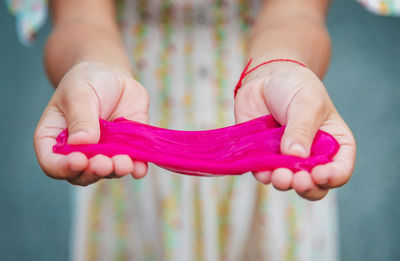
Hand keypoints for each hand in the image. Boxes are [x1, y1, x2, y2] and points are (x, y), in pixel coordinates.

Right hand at [34, 62, 148, 185]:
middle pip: (81, 174)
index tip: (78, 161)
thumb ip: (80, 117)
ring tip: (124, 163)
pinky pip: (132, 165)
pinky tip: (140, 168)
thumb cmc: (87, 81)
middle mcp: (78, 152)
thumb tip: (82, 142)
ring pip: (107, 172)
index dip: (63, 167)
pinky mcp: (127, 150)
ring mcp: (103, 154)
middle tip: (103, 163)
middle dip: (93, 172)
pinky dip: (137, 169)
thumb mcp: (79, 93)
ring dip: (115, 171)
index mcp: (55, 139)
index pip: (52, 162)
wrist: (114, 77)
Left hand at [234, 61, 355, 200]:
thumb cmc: (295, 86)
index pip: (340, 169)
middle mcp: (312, 157)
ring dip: (285, 183)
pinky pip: (264, 173)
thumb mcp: (306, 103)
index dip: (333, 176)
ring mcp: (287, 160)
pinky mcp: (264, 158)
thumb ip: (302, 129)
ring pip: (289, 183)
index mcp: (334, 144)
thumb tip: (295, 156)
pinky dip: (264, 175)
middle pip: (315, 185)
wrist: (265, 78)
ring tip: (280, 176)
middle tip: (299, 180)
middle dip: (308, 188)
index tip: (319, 174)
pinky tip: (263, 170)